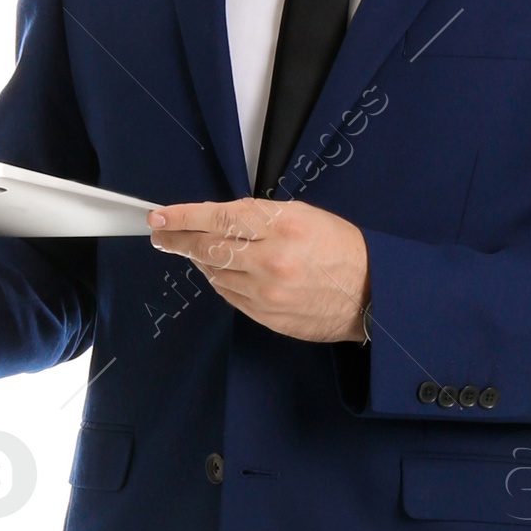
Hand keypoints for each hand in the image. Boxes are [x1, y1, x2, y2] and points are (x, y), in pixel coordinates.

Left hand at [149, 197, 368, 343]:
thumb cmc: (340, 248)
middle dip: (177, 239)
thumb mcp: (303, 215)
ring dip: (199, 260)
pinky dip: (219, 280)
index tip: (159, 215)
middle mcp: (270, 260)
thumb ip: (258, 217)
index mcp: (282, 226)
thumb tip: (216, 219)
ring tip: (192, 249)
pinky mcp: (266, 315)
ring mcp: (266, 292)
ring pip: (214, 273)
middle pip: (207, 248)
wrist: (370, 294)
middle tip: (159, 233)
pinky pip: (229, 295)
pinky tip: (217, 271)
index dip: (183, 216)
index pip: (218, 217)